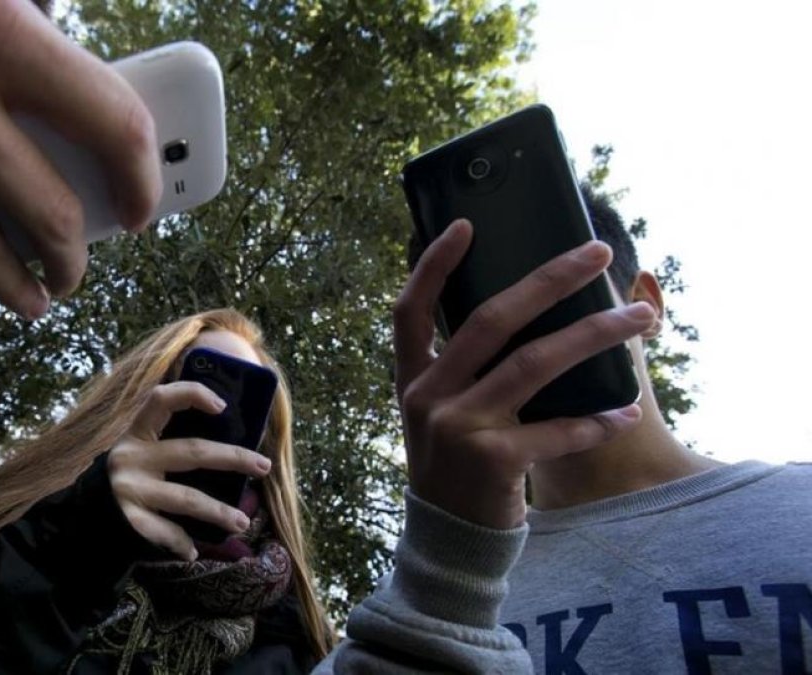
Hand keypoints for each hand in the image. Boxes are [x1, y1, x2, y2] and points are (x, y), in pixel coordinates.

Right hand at [108, 382, 272, 560]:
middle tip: (263, 466)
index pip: (162, 399)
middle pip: (192, 452)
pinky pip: (165, 532)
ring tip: (243, 522)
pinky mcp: (129, 519)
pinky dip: (181, 543)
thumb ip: (170, 440)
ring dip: (219, 511)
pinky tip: (193, 551)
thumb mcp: (142, 450)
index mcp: (137, 432)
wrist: (84, 514)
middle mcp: (132, 457)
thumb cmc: (130, 476)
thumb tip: (231, 439)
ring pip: (186, 498)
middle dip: (233, 457)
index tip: (222, 406)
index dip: (192, 394)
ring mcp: (130, 489)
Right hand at [393, 219, 654, 528]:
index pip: (411, 310)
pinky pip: (556, 429)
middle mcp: (428, 397)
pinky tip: (625, 412)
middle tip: (597, 252)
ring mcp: (457, 428)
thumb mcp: (442, 416)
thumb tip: (526, 313)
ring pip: (535, 362)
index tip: (467, 224)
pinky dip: (596, 421)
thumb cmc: (457, 469)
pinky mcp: (492, 461)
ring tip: (640, 318)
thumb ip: (461, 372)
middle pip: (490, 319)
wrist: (451, 543)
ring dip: (594, 334)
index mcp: (414, 380)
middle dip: (549, 279)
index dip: (434, 265)